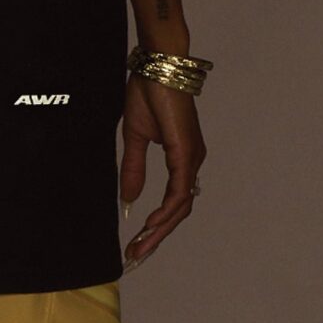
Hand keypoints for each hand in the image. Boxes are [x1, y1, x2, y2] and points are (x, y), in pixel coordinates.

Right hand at [118, 71, 203, 264]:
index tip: (138, 242)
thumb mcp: (134, 138)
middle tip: (137, 254)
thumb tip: (130, 198)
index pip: (174, 202)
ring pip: (182, 205)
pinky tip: (153, 222)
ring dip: (162, 228)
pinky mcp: (186, 152)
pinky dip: (168, 209)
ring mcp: (192, 158)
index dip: (159, 225)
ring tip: (141, 245)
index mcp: (182, 158)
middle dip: (158, 235)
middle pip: (180, 210)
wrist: (157, 67)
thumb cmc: (148, 93)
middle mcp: (192, 161)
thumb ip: (134, 169)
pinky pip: (180, 189)